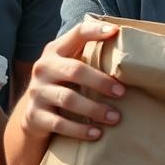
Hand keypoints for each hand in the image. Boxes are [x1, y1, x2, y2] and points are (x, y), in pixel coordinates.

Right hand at [20, 21, 124, 141]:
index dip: (95, 31)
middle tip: (122, 92)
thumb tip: (131, 53)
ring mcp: (36, 92)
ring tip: (115, 117)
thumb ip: (90, 56)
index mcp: (55, 51)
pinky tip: (96, 133)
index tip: (115, 32)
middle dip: (101, 82)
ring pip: (68, 99)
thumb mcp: (70, 66)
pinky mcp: (33, 117)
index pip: (76, 34)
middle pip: (75, 70)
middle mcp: (43, 68)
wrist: (33, 115)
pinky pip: (59, 123)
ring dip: (95, 109)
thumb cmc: (64, 85)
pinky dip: (80, 129)